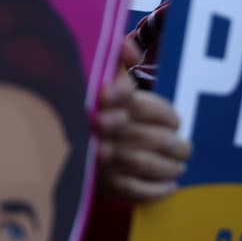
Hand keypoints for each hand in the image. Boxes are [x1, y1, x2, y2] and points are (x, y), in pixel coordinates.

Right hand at [94, 40, 189, 201]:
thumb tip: (130, 49)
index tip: (176, 122)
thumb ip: (115, 60)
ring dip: (170, 168)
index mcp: (101, 102)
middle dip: (176, 146)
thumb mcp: (99, 80)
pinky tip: (170, 187)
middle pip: (152, 139)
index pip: (145, 106)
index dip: (166, 115)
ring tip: (181, 166)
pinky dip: (156, 190)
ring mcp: (99, 160)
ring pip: (145, 165)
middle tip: (186, 149)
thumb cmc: (90, 110)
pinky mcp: (100, 184)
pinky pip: (134, 190)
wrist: (55, 147)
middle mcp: (100, 130)